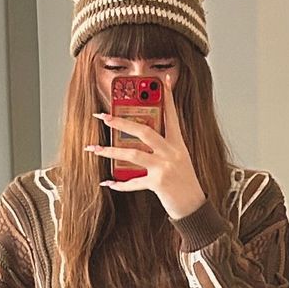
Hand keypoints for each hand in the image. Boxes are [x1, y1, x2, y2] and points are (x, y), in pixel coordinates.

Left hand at [84, 72, 207, 220]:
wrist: (194, 207)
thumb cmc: (184, 182)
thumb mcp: (179, 159)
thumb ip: (163, 146)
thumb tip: (140, 136)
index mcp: (178, 143)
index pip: (172, 115)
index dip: (166, 96)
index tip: (160, 80)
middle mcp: (172, 152)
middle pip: (145, 131)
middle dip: (122, 122)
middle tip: (104, 116)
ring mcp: (165, 168)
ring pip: (133, 154)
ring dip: (111, 151)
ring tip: (94, 148)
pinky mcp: (159, 184)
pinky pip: (134, 182)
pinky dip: (119, 184)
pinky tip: (107, 182)